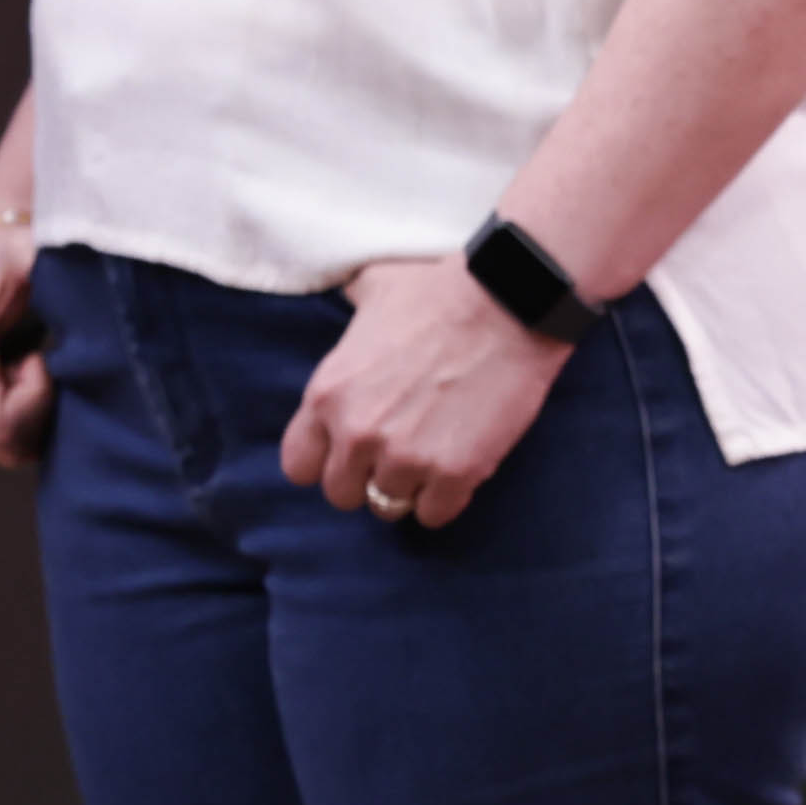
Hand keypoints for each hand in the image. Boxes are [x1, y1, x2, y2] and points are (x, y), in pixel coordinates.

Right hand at [0, 215, 54, 470]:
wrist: (1, 248)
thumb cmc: (26, 248)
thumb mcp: (40, 257)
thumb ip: (59, 289)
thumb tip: (72, 332)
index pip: (3, 423)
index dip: (39, 397)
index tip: (43, 351)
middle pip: (5, 445)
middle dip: (42, 409)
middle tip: (44, 356)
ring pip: (8, 448)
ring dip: (37, 411)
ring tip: (35, 358)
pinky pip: (5, 440)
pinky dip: (30, 414)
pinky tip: (28, 372)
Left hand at [280, 257, 574, 528]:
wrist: (507, 300)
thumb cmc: (439, 290)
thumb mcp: (373, 290)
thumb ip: (351, 316)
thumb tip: (347, 296)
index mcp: (327, 395)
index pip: (298, 466)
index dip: (325, 460)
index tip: (349, 450)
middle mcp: (357, 434)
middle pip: (342, 494)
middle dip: (366, 477)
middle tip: (397, 452)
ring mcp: (405, 457)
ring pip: (388, 508)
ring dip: (408, 488)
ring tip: (431, 458)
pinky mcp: (455, 472)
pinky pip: (435, 514)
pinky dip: (446, 498)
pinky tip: (458, 468)